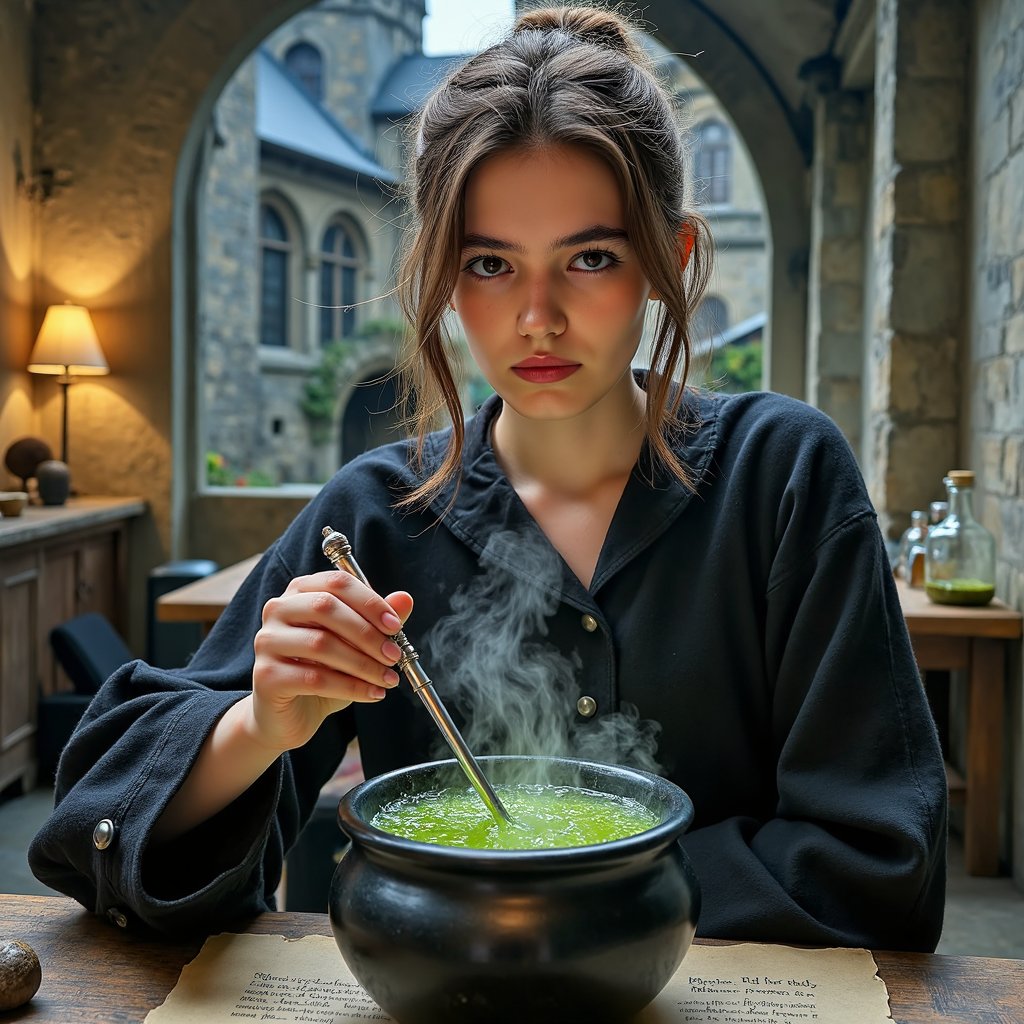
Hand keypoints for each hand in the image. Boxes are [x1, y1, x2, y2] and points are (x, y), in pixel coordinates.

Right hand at [249, 570, 412, 752]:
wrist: (290, 715)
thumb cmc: (325, 671)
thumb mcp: (357, 645)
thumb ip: (378, 621)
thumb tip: (405, 599)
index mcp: (300, 591)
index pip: (336, 582)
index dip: (369, 602)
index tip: (395, 626)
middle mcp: (278, 610)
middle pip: (326, 608)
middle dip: (367, 633)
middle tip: (394, 656)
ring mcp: (267, 641)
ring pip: (321, 644)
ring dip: (363, 663)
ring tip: (388, 679)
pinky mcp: (265, 675)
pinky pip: (315, 678)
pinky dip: (351, 687)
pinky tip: (373, 694)